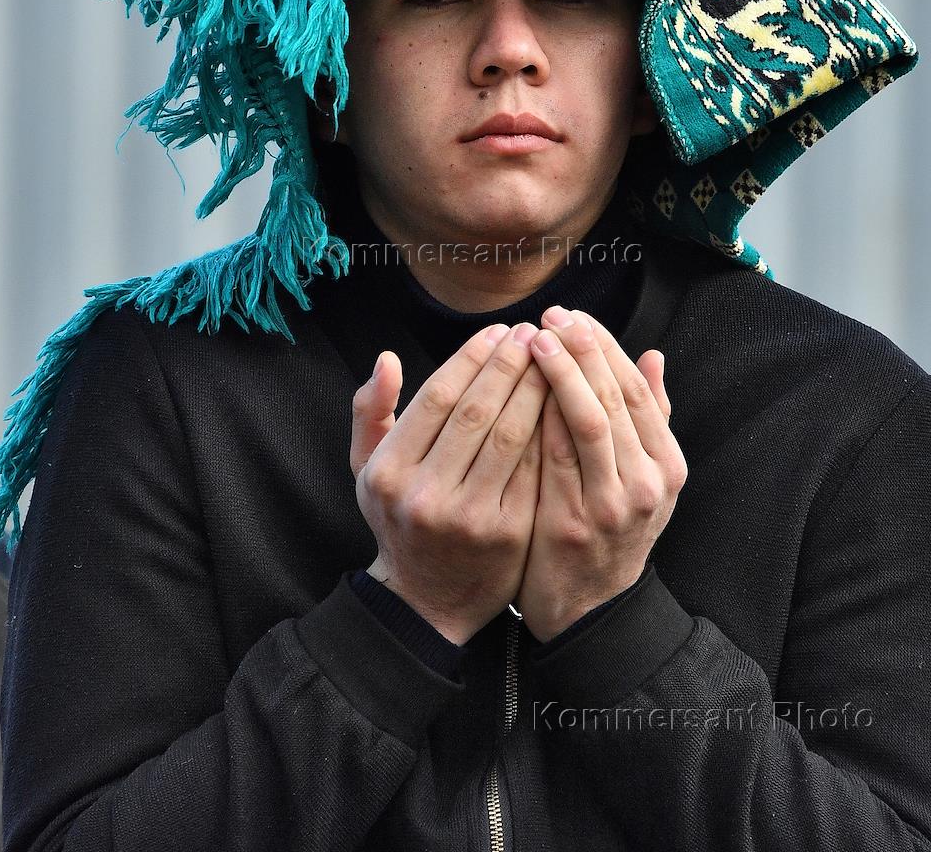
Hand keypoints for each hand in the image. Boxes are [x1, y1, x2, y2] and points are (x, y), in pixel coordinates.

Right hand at [350, 323, 547, 644]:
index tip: (498, 330)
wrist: (427, 600)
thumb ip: (371, 411)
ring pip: (510, 435)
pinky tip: (563, 401)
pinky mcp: (508, 533)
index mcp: (388, 471)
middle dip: (509, 363)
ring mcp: (469, 516)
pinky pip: (534, 467)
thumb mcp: (367, 469)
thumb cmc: (399, 518)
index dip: (471, 357)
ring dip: (535, 388)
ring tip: (554, 357)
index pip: (437, 397)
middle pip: (477, 410)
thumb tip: (387, 358)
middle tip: (533, 332)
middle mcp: (425, 493)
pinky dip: (549, 428)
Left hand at [515, 307, 685, 641]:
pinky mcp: (576, 521)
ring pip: (590, 420)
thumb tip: (653, 356)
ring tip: (535, 338)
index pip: (637, 389)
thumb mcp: (643, 480)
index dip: (606, 347)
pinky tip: (520, 386)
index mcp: (669, 466)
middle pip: (616, 397)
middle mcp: (650, 483)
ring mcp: (615, 504)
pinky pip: (557, 456)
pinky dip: (541, 415)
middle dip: (583, 349)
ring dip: (562, 373)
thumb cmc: (607, 533)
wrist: (588, 612)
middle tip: (552, 314)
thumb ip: (648, 420)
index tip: (575, 315)